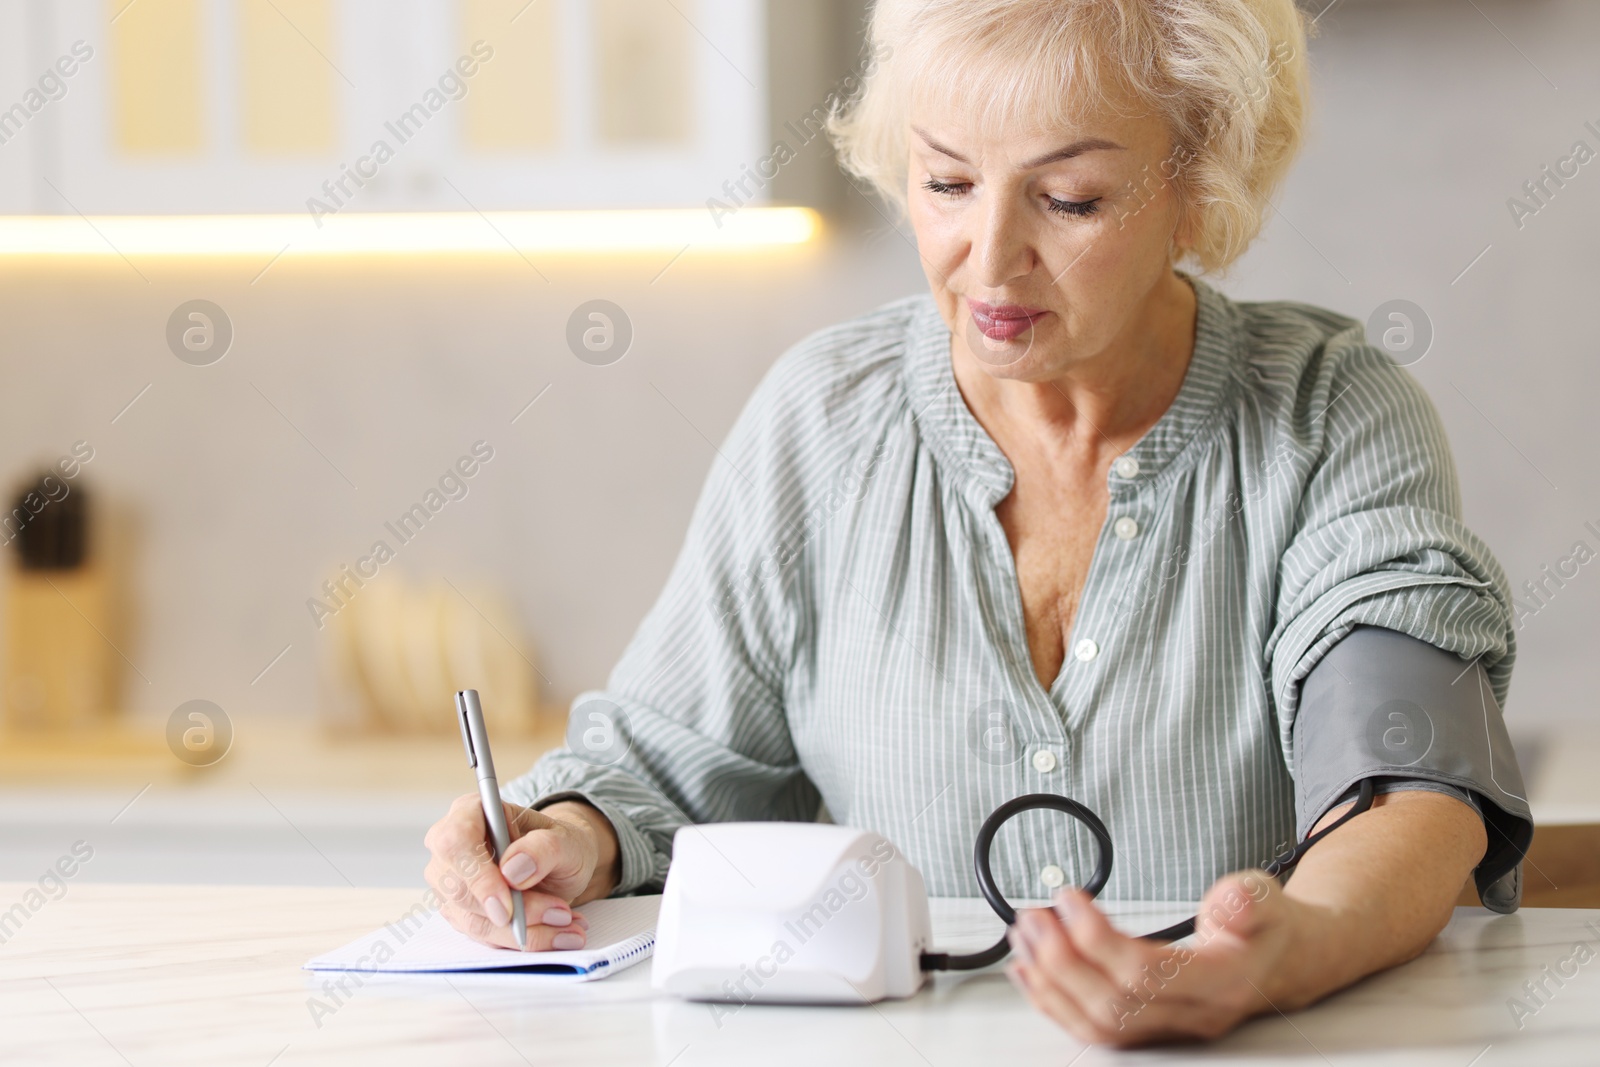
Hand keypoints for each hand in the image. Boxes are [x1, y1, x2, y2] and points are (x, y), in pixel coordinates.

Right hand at [422, 794, 616, 951]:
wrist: (561, 865)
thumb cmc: (558, 844)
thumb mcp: (566, 839)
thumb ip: (542, 848)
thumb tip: (512, 869)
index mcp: (470, 813)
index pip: (455, 842)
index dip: (477, 877)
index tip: (506, 906)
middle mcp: (452, 849)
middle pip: (459, 889)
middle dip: (513, 911)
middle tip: (559, 913)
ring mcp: (452, 884)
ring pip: (473, 920)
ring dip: (524, 930)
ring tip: (567, 923)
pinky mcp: (462, 913)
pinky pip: (486, 936)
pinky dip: (525, 939)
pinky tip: (557, 933)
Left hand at [1006, 871, 1309, 1045]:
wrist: (1282, 961)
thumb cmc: (1266, 927)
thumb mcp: (1267, 897)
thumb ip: (1247, 899)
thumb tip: (1231, 901)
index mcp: (1222, 982)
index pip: (1146, 973)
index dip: (1097, 937)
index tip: (1069, 898)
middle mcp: (1192, 1015)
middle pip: (1113, 1005)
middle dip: (1062, 960)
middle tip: (1034, 917)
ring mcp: (1169, 1028)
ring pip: (1098, 1024)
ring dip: (1050, 981)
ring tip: (1024, 936)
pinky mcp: (1147, 1027)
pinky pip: (1094, 1028)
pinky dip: (1054, 1002)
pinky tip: (1029, 972)